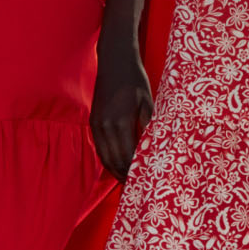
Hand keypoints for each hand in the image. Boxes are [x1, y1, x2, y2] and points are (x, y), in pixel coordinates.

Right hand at [90, 39, 155, 179]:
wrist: (114, 61)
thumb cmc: (135, 80)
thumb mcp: (148, 103)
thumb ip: (149, 128)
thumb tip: (155, 150)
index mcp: (120, 123)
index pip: (127, 157)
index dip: (136, 172)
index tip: (146, 181)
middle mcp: (104, 126)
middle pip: (114, 161)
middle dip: (125, 176)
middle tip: (137, 187)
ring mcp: (96, 124)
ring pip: (104, 157)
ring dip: (115, 170)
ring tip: (127, 180)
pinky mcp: (93, 121)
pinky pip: (99, 147)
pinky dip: (107, 159)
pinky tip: (117, 164)